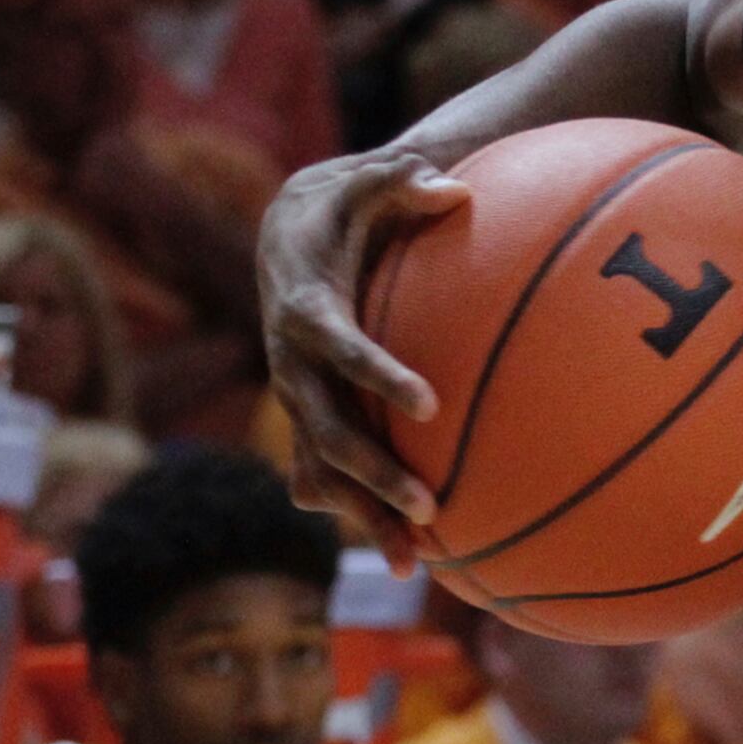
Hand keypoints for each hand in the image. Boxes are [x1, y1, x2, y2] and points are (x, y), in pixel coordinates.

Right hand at [257, 149, 469, 555]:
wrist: (286, 234)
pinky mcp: (307, 418)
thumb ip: (406, 180)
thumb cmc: (341, 206)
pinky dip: (357, 514)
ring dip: (364, 515)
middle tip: (429, 506)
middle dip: (373, 472)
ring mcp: (295, 398)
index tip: (428, 405)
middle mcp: (291, 363)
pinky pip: (326, 476)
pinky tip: (402, 559)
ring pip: (321, 470)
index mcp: (307, 309)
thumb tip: (456, 188)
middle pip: (326, 430)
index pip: (340, 347)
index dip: (379, 374)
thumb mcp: (367, 182)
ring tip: (412, 564)